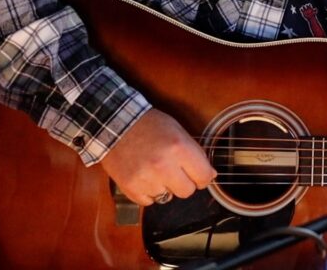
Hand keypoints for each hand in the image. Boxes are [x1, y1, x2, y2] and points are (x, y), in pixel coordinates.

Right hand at [99, 108, 216, 205]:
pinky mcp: (130, 188)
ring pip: (168, 197)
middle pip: (187, 191)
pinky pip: (149, 201)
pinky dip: (148, 192)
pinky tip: (144, 176)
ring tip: (155, 170)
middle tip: (175, 171)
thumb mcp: (178, 131)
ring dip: (164, 186)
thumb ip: (196, 153)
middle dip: (184, 182)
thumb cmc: (149, 125)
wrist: (116, 124)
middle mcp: (164, 166)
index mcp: (179, 148)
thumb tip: (211, 175)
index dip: (203, 177)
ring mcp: (146, 179)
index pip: (204, 177)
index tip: (199, 175)